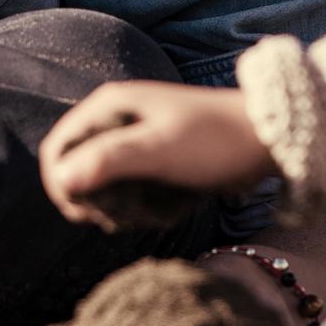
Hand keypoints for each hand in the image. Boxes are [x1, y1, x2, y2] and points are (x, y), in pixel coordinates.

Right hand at [38, 79, 276, 230]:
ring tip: (152, 214)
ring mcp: (135, 138)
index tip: (91, 214)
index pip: (58, 150)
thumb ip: (110, 160)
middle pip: (78, 171)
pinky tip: (166, 210)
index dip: (64, 187)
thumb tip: (61, 180)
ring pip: (104, 185)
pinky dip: (141, 205)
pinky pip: (130, 189)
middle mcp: (116, 118)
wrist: (267, 139)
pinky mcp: (155, 158)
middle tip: (127, 219)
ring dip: (121, 208)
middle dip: (97, 202)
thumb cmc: (214, 141)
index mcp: (108, 106)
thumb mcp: (160, 150)